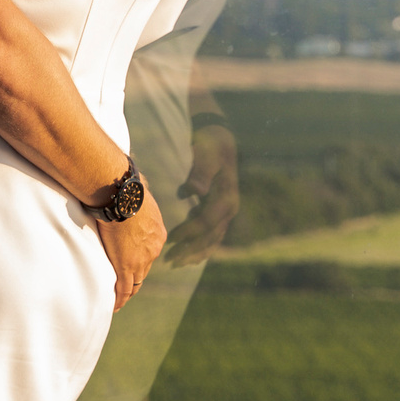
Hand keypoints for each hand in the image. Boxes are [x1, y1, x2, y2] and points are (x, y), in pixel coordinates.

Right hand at [94, 193, 165, 310]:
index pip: (149, 253)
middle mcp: (153, 250)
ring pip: (136, 283)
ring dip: (128, 292)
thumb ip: (137, 202)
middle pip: (145, 270)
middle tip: (126, 285)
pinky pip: (124, 289)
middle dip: (136, 277)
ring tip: (120, 300)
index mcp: (158, 234)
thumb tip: (130, 192)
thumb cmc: (127, 190)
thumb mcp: (139, 196)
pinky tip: (115, 306)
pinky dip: (120, 299)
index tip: (134, 263)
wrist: (122, 196)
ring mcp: (140, 260)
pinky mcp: (125, 266)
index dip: (142, 260)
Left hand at [162, 124, 238, 266]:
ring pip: (212, 239)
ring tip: (176, 262)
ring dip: (194, 252)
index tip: (171, 239)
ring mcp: (226, 211)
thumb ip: (201, 172)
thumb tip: (195, 191)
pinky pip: (211, 233)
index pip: (207, 222)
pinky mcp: (219, 210)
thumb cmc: (210, 145)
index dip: (189, 232)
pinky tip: (186, 253)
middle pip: (210, 237)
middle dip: (190, 250)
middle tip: (170, 260)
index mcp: (226, 198)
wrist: (220, 138)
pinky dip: (199, 245)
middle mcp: (229, 208)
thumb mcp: (207, 154)